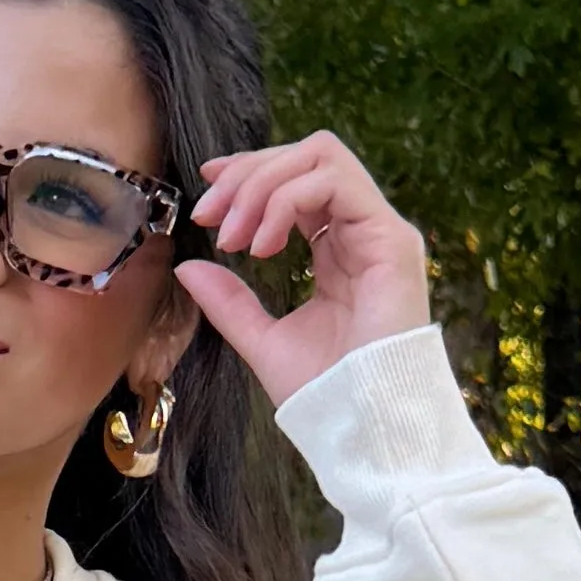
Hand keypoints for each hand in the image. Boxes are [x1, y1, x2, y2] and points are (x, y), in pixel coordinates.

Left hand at [171, 131, 432, 404]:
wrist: (362, 425)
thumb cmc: (325, 393)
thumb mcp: (260, 339)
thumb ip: (229, 301)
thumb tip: (188, 267)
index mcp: (338, 248)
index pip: (297, 178)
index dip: (250, 169)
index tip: (206, 187)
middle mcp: (362, 231)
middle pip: (306, 154)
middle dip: (248, 175)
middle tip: (209, 218)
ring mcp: (380, 231)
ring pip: (321, 156)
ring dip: (263, 185)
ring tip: (234, 239)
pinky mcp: (392, 238)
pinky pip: (334, 182)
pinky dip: (286, 201)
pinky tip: (262, 245)